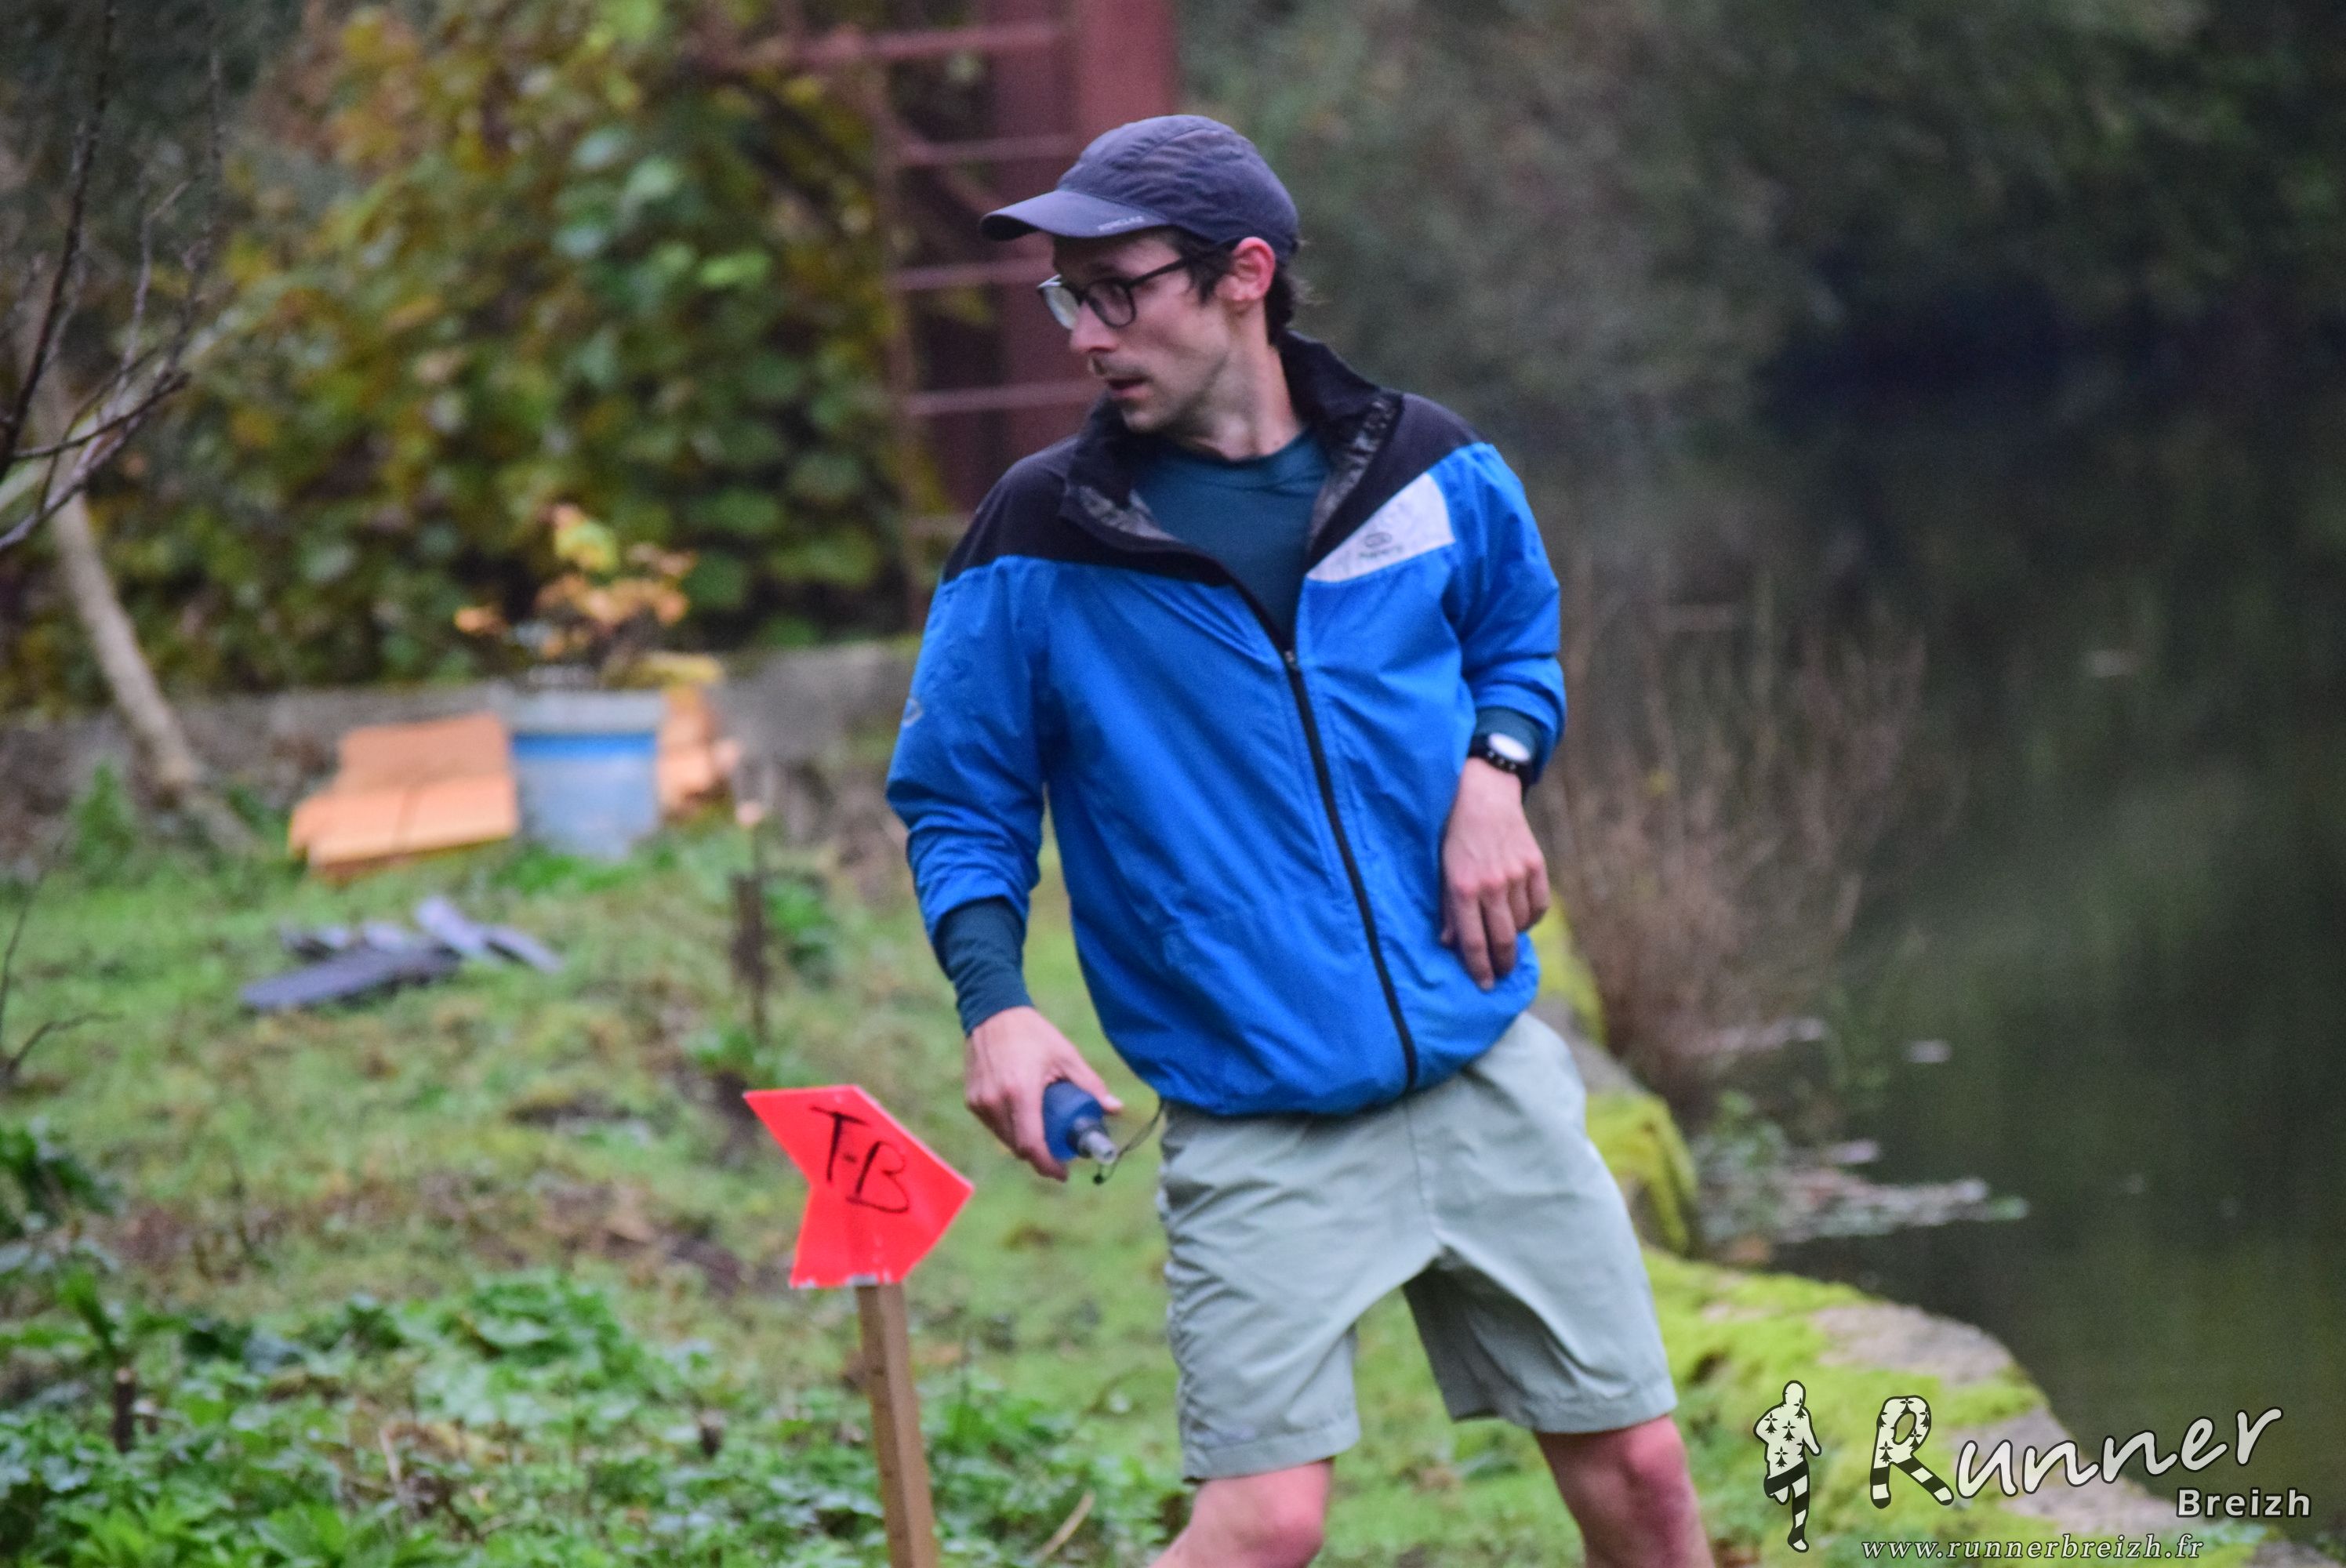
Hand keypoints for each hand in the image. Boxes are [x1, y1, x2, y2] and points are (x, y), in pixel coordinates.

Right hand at [963, 1005, 1123, 1180]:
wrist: (992, 1012)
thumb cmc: (1033, 1033)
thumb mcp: (1066, 1056)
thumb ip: (1090, 1085)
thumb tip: (1115, 1109)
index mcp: (1020, 1092)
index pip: (1031, 1144)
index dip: (1048, 1165)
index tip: (1064, 1173)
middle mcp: (995, 1101)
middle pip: (1019, 1147)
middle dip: (1041, 1155)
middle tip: (1060, 1150)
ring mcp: (980, 1102)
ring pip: (1005, 1139)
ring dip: (1025, 1142)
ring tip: (1044, 1129)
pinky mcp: (972, 1100)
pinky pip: (994, 1126)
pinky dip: (1011, 1128)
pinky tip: (1025, 1114)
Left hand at [1438, 756, 1549, 987]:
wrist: (1482, 795)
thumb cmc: (1453, 835)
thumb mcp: (1440, 871)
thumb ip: (1446, 908)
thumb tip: (1448, 943)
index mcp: (1463, 888)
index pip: (1474, 942)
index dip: (1479, 969)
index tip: (1484, 986)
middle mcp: (1492, 885)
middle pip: (1502, 940)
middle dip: (1502, 965)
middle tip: (1500, 975)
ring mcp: (1517, 875)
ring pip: (1521, 924)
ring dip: (1514, 939)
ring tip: (1506, 942)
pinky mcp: (1535, 864)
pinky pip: (1539, 906)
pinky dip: (1531, 918)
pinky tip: (1521, 920)